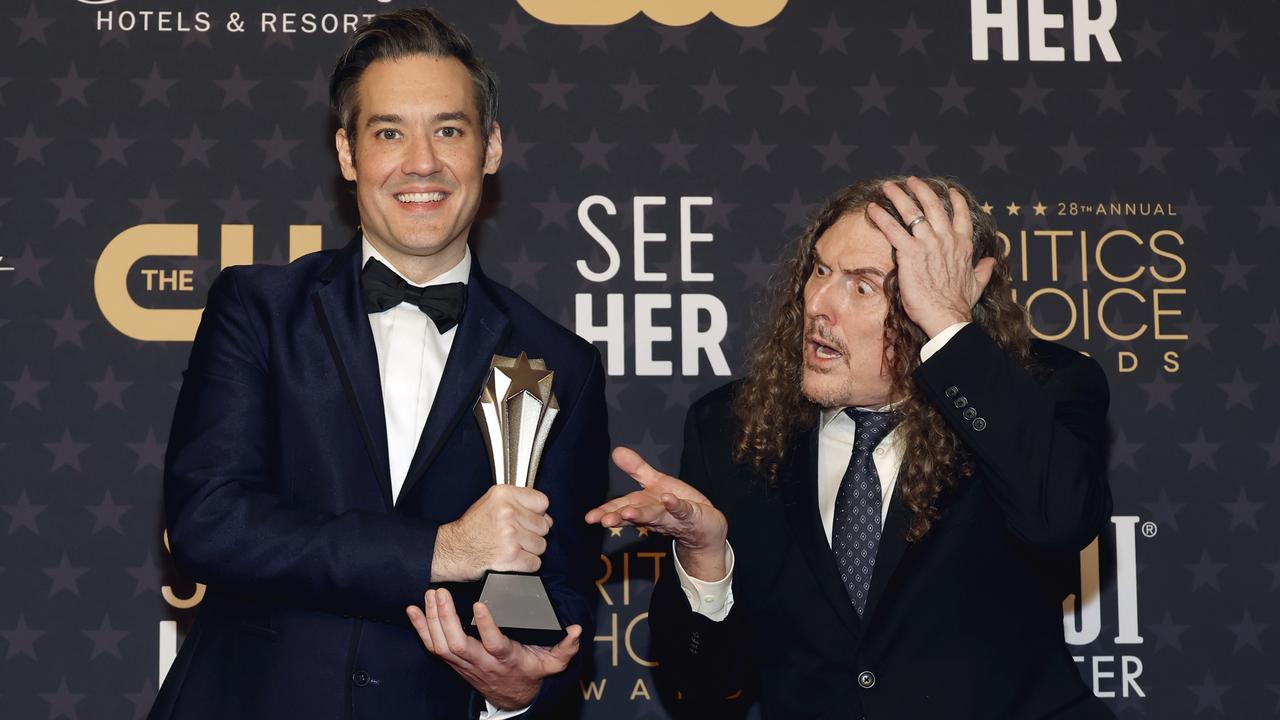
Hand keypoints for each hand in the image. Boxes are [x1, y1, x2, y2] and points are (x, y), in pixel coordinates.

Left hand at [407, 589, 580, 710]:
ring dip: (432, 620)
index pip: (493, 643)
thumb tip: (576, 630)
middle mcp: (481, 662)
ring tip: (430, 594)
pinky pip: (431, 647)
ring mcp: (464, 663)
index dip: (485, 626)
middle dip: (445, 618)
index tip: (479, 604)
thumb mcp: (552, 663)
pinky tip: (413, 609)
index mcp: (505, 659)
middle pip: (457, 644)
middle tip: (441, 592)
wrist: (512, 697)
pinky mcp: (454, 661)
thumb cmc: (530, 673)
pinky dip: (420, 628)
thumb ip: (565, 648)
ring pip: (441, 645)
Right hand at [432, 485, 552, 581]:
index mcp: (504, 495)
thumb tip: (547, 517)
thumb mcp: (490, 502)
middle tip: (516, 536)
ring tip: (513, 547)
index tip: (529, 519)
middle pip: (543, 525)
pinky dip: (526, 565)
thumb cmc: (470, 529)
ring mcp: (510, 535)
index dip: (538, 513)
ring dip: (530, 550)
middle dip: (533, 533)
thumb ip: (518, 503)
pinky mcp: (510, 556)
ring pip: (541, 545)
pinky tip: (513, 559)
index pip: (542, 502)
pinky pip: (535, 562)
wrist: (452, 551)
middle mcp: (507, 512)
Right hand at [584, 447, 727, 580]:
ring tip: (629, 513)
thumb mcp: (656, 483)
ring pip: (655, 516)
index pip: (621, 508)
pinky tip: (669, 499)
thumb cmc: (676, 505)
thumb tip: (616, 451)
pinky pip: (683, 510)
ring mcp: (673, 516)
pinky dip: (676, 505)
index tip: (590, 518)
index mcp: (643, 506)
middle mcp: (655, 515)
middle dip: (620, 517)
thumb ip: (636, 469)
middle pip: (635, 515)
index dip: (605, 512)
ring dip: (642, 515)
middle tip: (605, 521)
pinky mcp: (692, 515)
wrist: (705, 528)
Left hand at [865, 176, 995, 338]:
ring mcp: (928, 243)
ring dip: (898, 196)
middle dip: (921, 190)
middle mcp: (946, 239)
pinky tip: (872, 209)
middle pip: (933, 206)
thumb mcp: (977, 284)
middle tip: (911, 181)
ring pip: (912, 211)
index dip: (956, 201)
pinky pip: (892, 229)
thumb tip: (990, 262)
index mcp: (962, 245)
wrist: (947, 317)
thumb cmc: (958, 304)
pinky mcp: (909, 252)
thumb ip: (983, 270)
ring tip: (888, 186)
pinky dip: (881, 217)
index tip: (950, 191)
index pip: (961, 216)